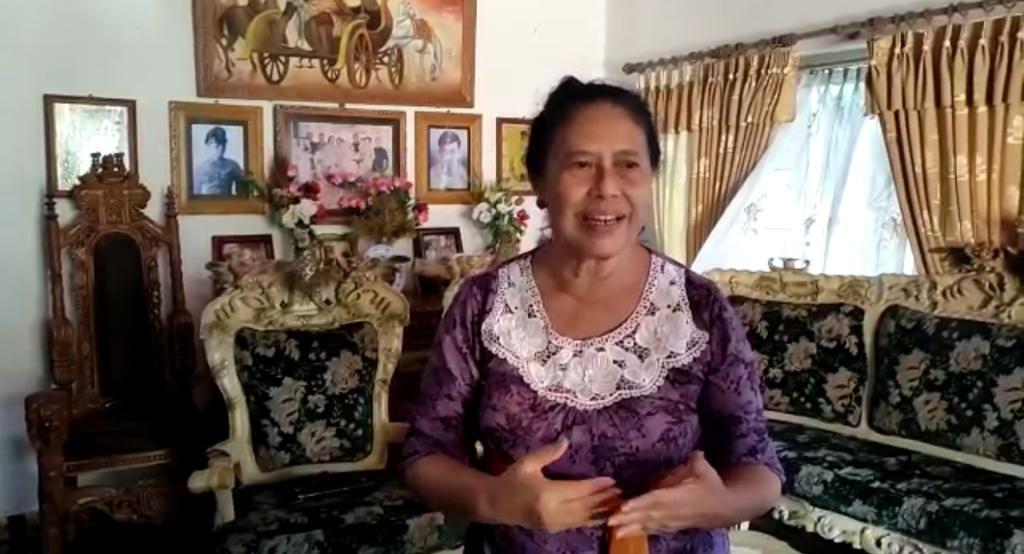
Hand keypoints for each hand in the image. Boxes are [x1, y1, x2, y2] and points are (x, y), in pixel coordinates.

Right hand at [485, 439, 620, 532]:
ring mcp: (553, 523)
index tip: (612, 480)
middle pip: (585, 506)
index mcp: (547, 494)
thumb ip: (547, 452)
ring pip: (583, 518)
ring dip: (601, 511)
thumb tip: (566, 440)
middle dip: (604, 499)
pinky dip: (591, 520)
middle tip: (621, 491)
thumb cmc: (512, 480)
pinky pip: (576, 525)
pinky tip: (602, 514)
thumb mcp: (527, 463)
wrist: (495, 504)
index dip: (596, 486)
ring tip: (617, 503)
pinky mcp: (553, 529)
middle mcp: (552, 511)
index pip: (578, 490)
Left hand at [607, 451, 733, 537]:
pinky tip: (625, 534)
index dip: (640, 503)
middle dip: (628, 518)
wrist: (724, 508)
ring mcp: (671, 520)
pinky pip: (653, 529)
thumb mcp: (705, 469)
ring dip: (631, 528)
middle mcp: (672, 511)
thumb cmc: (712, 486)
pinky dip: (639, 532)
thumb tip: (694, 452)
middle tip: (610, 520)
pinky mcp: (670, 526)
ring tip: (613, 531)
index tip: (624, 506)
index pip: (656, 499)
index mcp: (678, 497)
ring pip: (648, 525)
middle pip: (647, 515)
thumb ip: (696, 459)